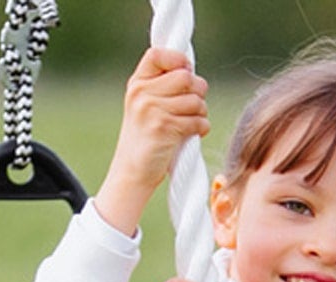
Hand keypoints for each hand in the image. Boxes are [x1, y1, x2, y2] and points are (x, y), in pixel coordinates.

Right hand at [92, 49, 209, 235]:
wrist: (132, 173)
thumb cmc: (145, 141)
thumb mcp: (145, 107)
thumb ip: (162, 88)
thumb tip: (192, 74)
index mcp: (137, 84)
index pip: (159, 54)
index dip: (178, 60)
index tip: (186, 73)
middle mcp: (142, 93)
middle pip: (185, 77)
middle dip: (198, 91)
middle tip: (195, 105)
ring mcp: (152, 110)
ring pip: (195, 100)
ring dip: (202, 113)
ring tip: (194, 122)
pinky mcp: (165, 128)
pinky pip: (197, 120)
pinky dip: (202, 127)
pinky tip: (195, 133)